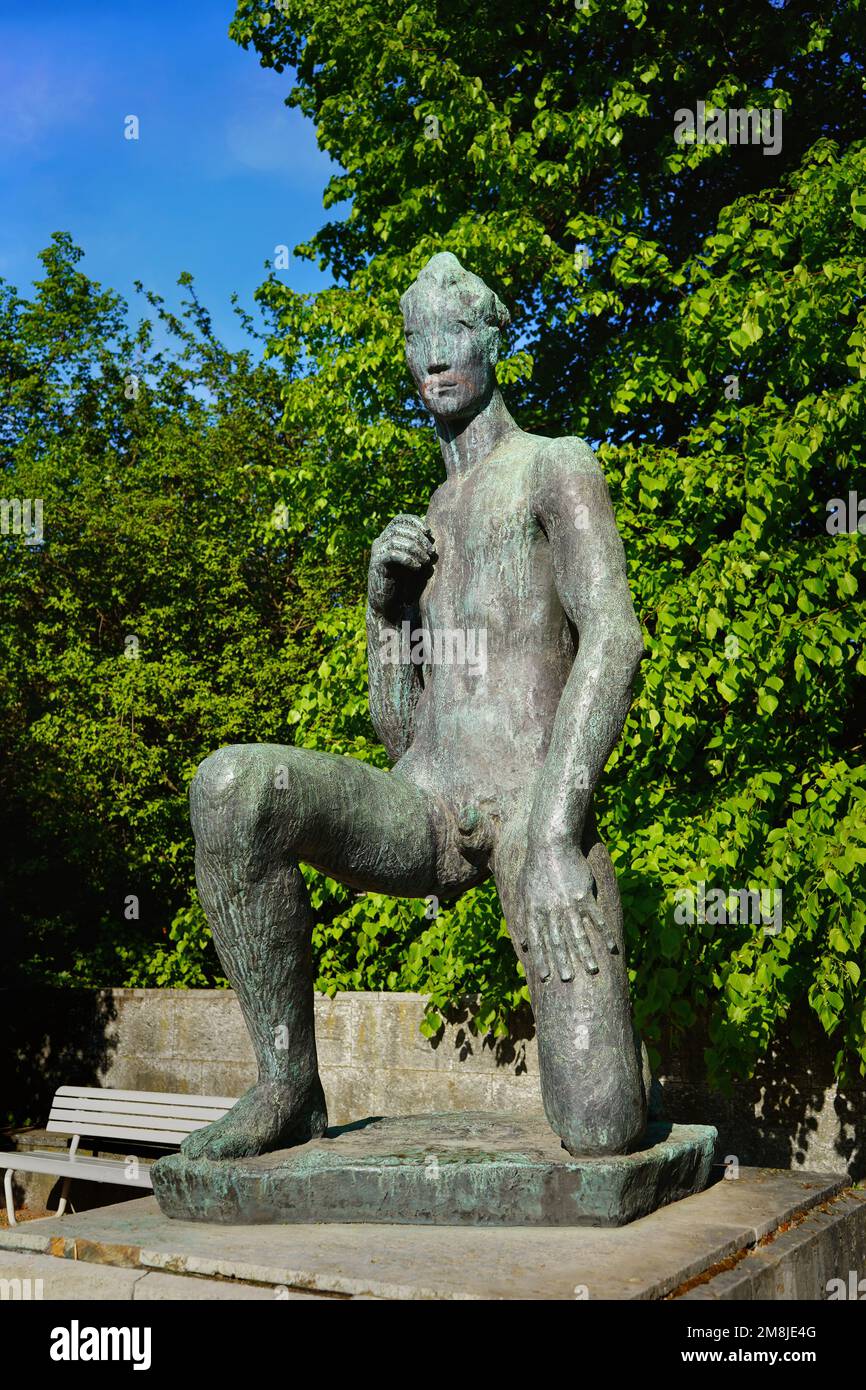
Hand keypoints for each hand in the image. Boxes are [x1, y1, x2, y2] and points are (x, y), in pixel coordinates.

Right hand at [368, 514, 435, 618]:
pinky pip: (392, 554)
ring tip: (427, 561)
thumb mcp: (416, 560)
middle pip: (399, 528)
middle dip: (419, 538)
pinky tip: (417, 567)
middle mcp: (380, 541)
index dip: (415, 522)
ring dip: (415, 549)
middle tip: (431, 552)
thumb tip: (433, 533)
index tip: (429, 533)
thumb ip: (420, 546)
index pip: (400, 519)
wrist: (390, 604)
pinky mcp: (377, 565)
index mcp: (389, 537)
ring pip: (395, 540)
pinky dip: (408, 559)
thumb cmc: (406, 581)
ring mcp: (377, 552)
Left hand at [515, 843, 616, 980]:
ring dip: (585, 953)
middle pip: (558, 941)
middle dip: (563, 962)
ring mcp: (568, 904)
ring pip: (578, 933)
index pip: (538, 941)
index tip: (547, 977)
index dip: (542, 959)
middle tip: (569, 980)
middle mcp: (550, 910)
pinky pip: (595, 918)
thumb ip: (524, 918)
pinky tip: (610, 946)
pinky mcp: (583, 895)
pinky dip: (603, 933)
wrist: (551, 844)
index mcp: (534, 911)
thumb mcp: (523, 892)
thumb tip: (524, 943)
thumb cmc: (535, 868)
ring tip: (592, 970)